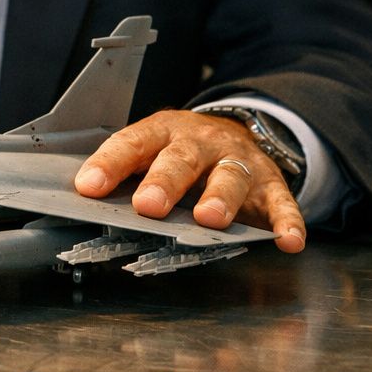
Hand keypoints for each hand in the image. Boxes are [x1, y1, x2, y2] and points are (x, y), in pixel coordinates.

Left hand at [73, 110, 305, 252]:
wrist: (233, 130)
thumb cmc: (176, 150)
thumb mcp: (149, 150)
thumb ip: (124, 172)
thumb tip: (84, 198)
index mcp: (162, 132)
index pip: (132, 144)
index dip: (110, 164)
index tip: (89, 187)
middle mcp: (201, 143)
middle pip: (182, 159)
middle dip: (164, 182)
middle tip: (148, 206)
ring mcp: (238, 160)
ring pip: (231, 176)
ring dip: (219, 198)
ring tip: (208, 220)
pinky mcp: (270, 182)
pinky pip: (281, 201)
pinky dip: (288, 222)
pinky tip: (287, 241)